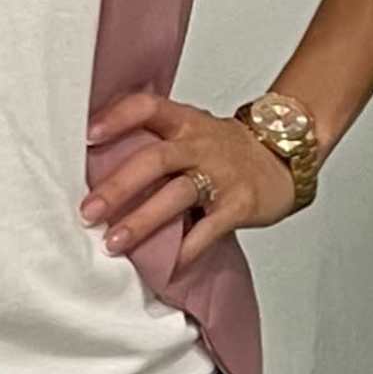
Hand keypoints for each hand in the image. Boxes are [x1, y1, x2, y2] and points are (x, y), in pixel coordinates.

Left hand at [81, 92, 296, 266]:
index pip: (147, 107)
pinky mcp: (239, 204)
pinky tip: (165, 266)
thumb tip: (96, 168)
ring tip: (113, 243)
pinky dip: (185, 251)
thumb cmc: (225, 149)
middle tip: (88, 212)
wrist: (285, 156)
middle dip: (118, 187)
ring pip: (177, 195)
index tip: (87, 136)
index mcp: (184, 122)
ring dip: (142, 221)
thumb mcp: (192, 130)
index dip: (117, 118)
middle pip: (155, 160)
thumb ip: (154, 142)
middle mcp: (200, 144)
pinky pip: (208, 230)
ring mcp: (221, 175)